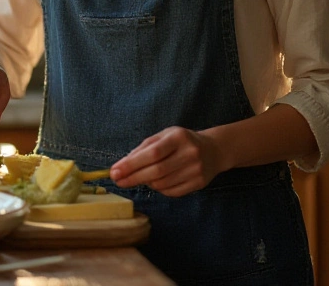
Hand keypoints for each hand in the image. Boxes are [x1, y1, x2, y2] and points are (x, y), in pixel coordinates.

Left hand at [110, 126, 225, 196]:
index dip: (131, 164)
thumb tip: (122, 165)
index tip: (115, 171)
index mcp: (178, 137)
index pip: (152, 153)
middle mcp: (190, 153)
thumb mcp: (163, 136)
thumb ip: (143, 148)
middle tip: (117, 180)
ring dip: (146, 183)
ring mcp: (197, 170)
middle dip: (133, 177)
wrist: (214, 150)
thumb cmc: (181, 141)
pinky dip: (159, 189)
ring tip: (140, 177)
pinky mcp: (200, 183)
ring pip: (162, 184)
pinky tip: (156, 182)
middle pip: (156, 171)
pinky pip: (172, 192)